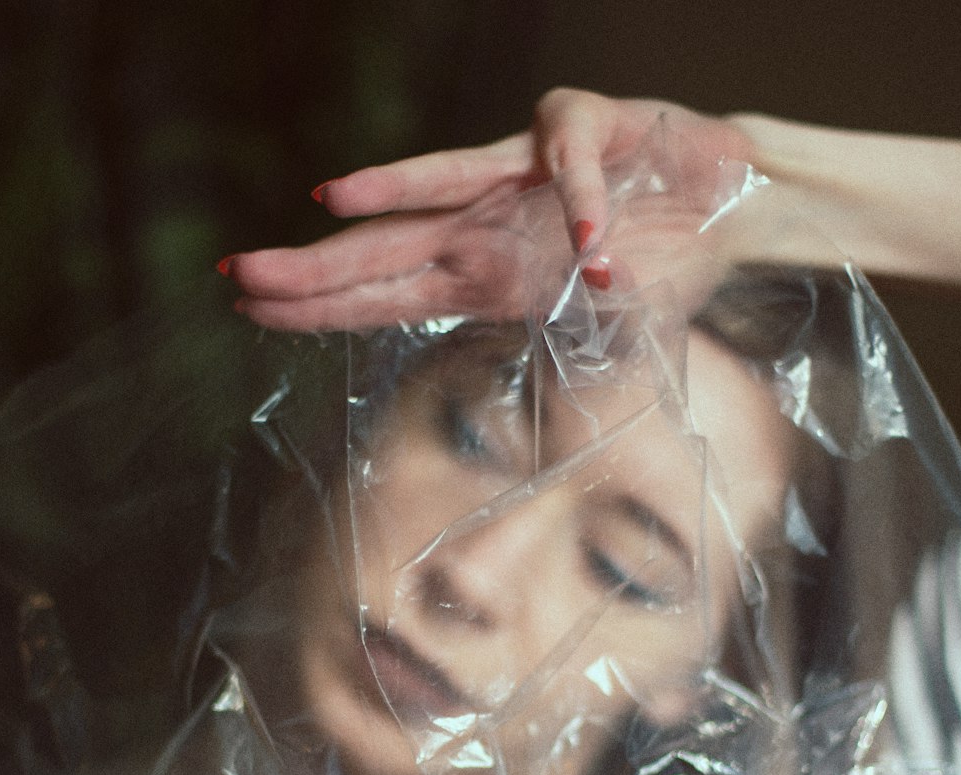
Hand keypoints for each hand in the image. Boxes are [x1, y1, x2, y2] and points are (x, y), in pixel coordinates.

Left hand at [227, 89, 756, 330]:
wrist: (724, 198)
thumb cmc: (656, 265)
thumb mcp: (600, 339)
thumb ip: (565, 372)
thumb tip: (550, 457)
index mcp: (478, 276)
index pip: (379, 295)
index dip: (316, 304)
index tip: (249, 309)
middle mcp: (482, 225)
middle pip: (382, 247)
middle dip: (310, 266)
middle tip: (236, 275)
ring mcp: (522, 176)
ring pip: (442, 181)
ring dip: (388, 190)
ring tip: (327, 201)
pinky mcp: (579, 132)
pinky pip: (571, 168)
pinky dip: (583, 206)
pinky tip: (595, 252)